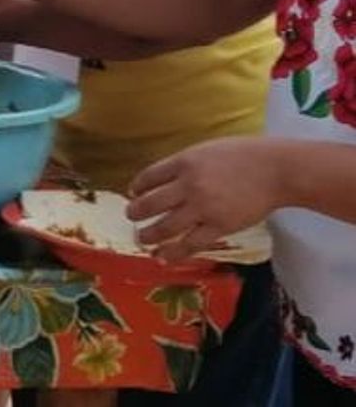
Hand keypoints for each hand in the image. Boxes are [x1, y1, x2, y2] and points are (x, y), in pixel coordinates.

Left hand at [127, 138, 283, 261]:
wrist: (276, 170)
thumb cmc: (242, 156)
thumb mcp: (205, 150)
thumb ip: (183, 165)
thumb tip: (162, 179)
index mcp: (184, 162)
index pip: (149, 177)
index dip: (137, 187)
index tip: (133, 193)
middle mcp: (189, 185)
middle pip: (151, 203)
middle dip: (136, 212)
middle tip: (131, 216)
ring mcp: (204, 208)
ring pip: (165, 227)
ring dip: (149, 235)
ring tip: (142, 238)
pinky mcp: (220, 227)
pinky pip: (191, 244)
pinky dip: (174, 252)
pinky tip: (164, 256)